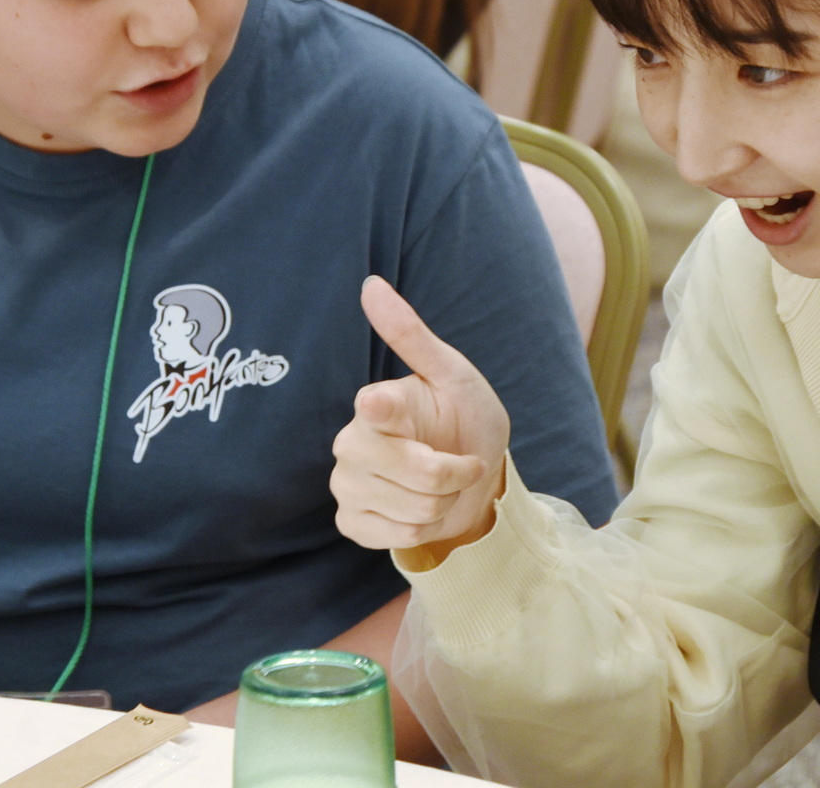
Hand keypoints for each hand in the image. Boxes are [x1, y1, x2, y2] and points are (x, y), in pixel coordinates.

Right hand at [331, 277, 510, 552]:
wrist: (472, 478)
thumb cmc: (462, 418)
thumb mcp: (453, 374)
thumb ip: (412, 336)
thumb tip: (370, 284)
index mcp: (377, 403)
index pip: (374, 407)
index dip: (385, 411)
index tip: (385, 404)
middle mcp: (353, 442)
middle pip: (416, 471)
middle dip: (455, 473)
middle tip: (461, 460)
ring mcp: (347, 485)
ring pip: (414, 509)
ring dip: (444, 501)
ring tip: (441, 485)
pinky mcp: (351, 522)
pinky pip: (399, 536)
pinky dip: (425, 527)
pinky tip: (420, 508)